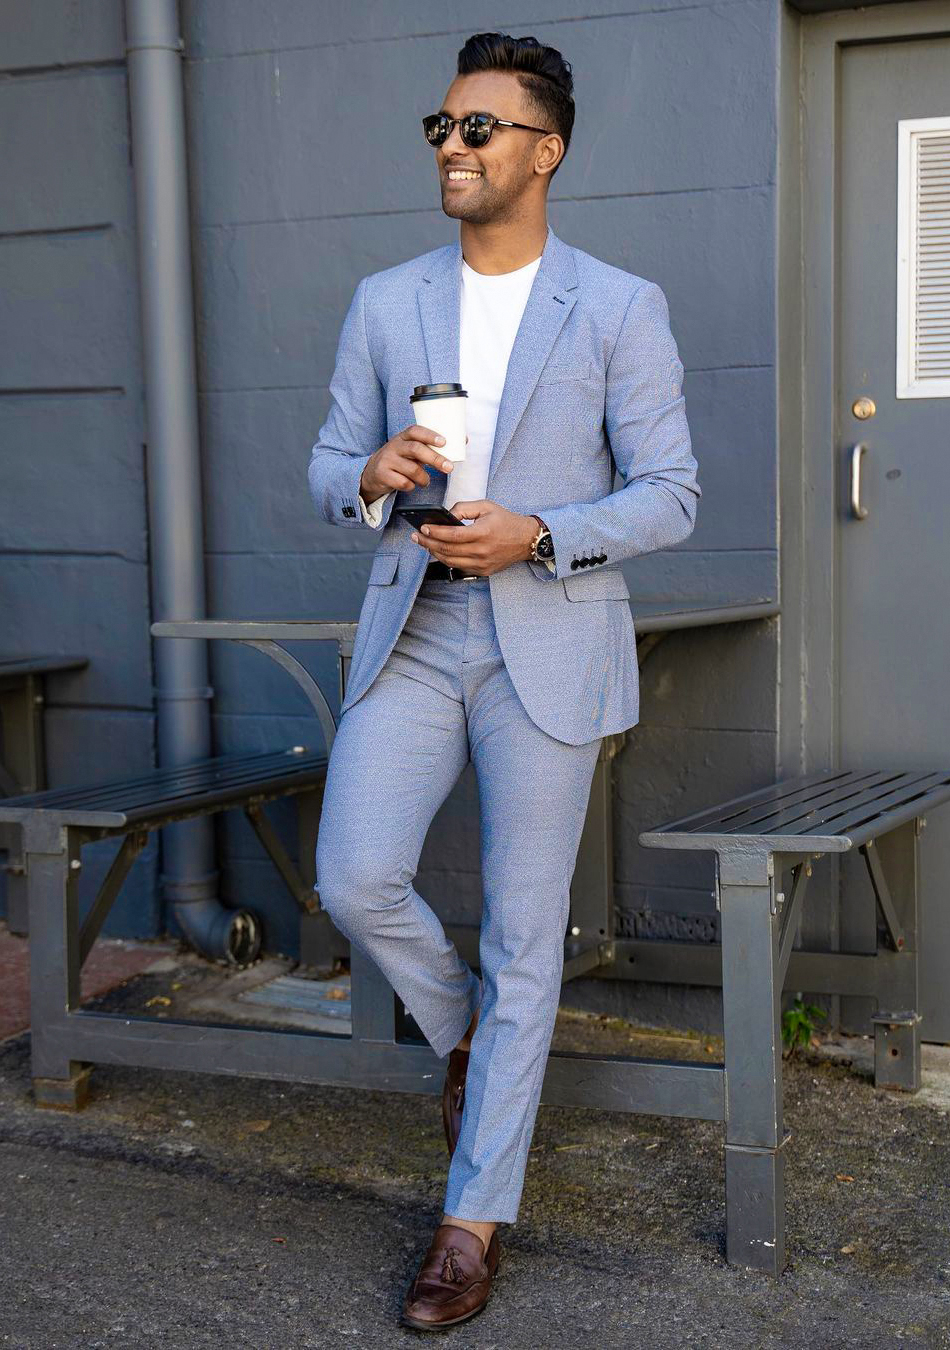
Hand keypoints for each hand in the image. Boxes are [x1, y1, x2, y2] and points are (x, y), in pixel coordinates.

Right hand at [359, 425, 454, 504]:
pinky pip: (403, 483)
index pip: (415, 431)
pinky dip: (411, 486)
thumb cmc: (400, 459)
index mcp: (403, 437)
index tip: (444, 442)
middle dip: (435, 459)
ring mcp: (387, 460)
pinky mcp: (382, 475)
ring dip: (424, 478)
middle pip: (416, 449)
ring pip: (412, 469)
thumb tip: (463, 441)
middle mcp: (394, 446)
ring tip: (426, 481)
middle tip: (449, 468)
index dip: (430, 435)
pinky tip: (411, 485)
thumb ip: (431, 446)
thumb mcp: (411, 449)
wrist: (372, 472)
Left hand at [409, 501, 537, 575]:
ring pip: (450, 561)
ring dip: (434, 552)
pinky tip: (438, 551)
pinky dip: (446, 559)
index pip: (452, 535)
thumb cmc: (506, 521)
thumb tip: (445, 516)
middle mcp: (482, 551)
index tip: (422, 528)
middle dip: (428, 543)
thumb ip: (463, 508)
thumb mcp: (486, 506)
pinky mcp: (483, 571)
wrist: (526, 540)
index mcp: (483, 533)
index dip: (435, 532)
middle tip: (416, 537)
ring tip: (424, 544)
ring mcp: (482, 563)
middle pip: (447, 550)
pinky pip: (459, 567)